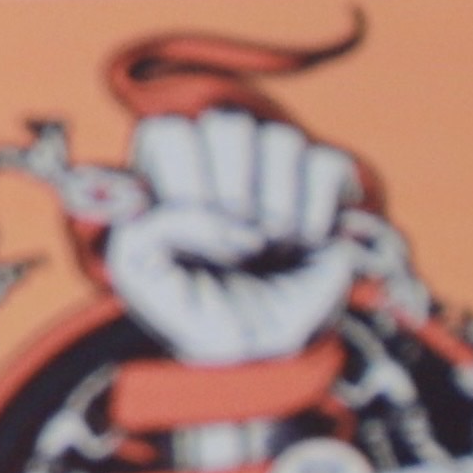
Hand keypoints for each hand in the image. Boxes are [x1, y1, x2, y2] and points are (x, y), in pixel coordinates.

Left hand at [102, 109, 362, 366]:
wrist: (266, 348)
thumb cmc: (198, 315)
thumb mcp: (146, 284)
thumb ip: (148, 232)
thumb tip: (212, 208)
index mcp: (168, 179)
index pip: (166, 131)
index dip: (181, 177)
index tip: (191, 233)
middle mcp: (219, 162)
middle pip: (226, 124)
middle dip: (230, 193)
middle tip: (233, 247)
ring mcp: (273, 168)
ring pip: (280, 138)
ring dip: (274, 209)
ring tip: (267, 251)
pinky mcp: (322, 181)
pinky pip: (326, 163)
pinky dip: (314, 212)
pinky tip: (302, 244)